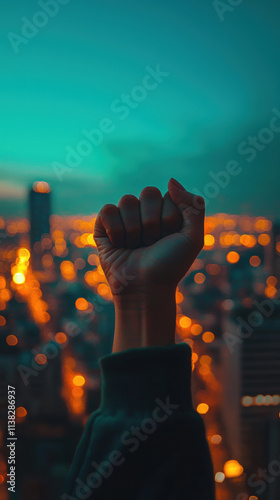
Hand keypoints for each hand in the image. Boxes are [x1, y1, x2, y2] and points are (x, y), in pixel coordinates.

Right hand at [94, 178, 204, 351]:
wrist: (145, 288)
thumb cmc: (170, 265)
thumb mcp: (193, 237)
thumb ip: (193, 205)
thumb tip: (170, 180)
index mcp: (166, 211)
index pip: (168, 195)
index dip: (170, 218)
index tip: (169, 238)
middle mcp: (145, 212)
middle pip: (148, 192)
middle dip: (153, 222)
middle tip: (152, 243)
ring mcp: (124, 218)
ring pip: (127, 200)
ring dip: (134, 229)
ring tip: (135, 246)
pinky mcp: (103, 226)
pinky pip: (108, 210)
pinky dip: (115, 229)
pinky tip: (118, 244)